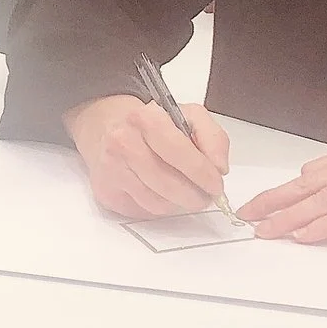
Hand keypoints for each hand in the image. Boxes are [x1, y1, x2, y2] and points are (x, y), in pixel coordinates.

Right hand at [64, 92, 231, 218]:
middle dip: (194, 196)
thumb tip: (219, 168)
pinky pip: (143, 211)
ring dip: (179, 204)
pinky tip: (163, 193)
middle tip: (205, 196)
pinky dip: (160, 207)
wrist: (107, 128)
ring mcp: (112, 169)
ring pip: (157, 203)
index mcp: (145, 119)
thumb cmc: (151, 124)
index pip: (180, 153)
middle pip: (168, 184)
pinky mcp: (107, 192)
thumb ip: (213, 138)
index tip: (216, 185)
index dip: (203, 173)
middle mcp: (123, 142)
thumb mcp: (189, 116)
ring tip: (186, 194)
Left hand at [239, 144, 326, 243]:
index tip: (263, 201)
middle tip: (247, 214)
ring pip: (323, 199)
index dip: (286, 188)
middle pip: (309, 183)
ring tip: (266, 231)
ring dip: (290, 217)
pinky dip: (324, 226)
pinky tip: (304, 236)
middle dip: (275, 200)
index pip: (314, 171)